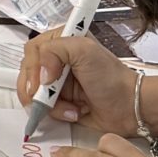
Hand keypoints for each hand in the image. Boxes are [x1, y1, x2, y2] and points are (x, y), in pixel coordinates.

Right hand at [15, 33, 157, 137]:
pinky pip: (43, 109)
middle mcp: (56, 62)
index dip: (33, 67)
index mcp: (61, 43)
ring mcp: (56, 84)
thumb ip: (55, 50)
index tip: (45, 81)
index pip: (32, 51)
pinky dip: (57, 113)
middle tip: (49, 99)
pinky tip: (74, 112)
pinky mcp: (59, 103)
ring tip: (71, 107)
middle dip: (38, 90)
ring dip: (49, 104)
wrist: (129, 107)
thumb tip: (40, 76)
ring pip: (33, 94)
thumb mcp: (84, 51)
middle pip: (27, 74)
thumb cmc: (111, 77)